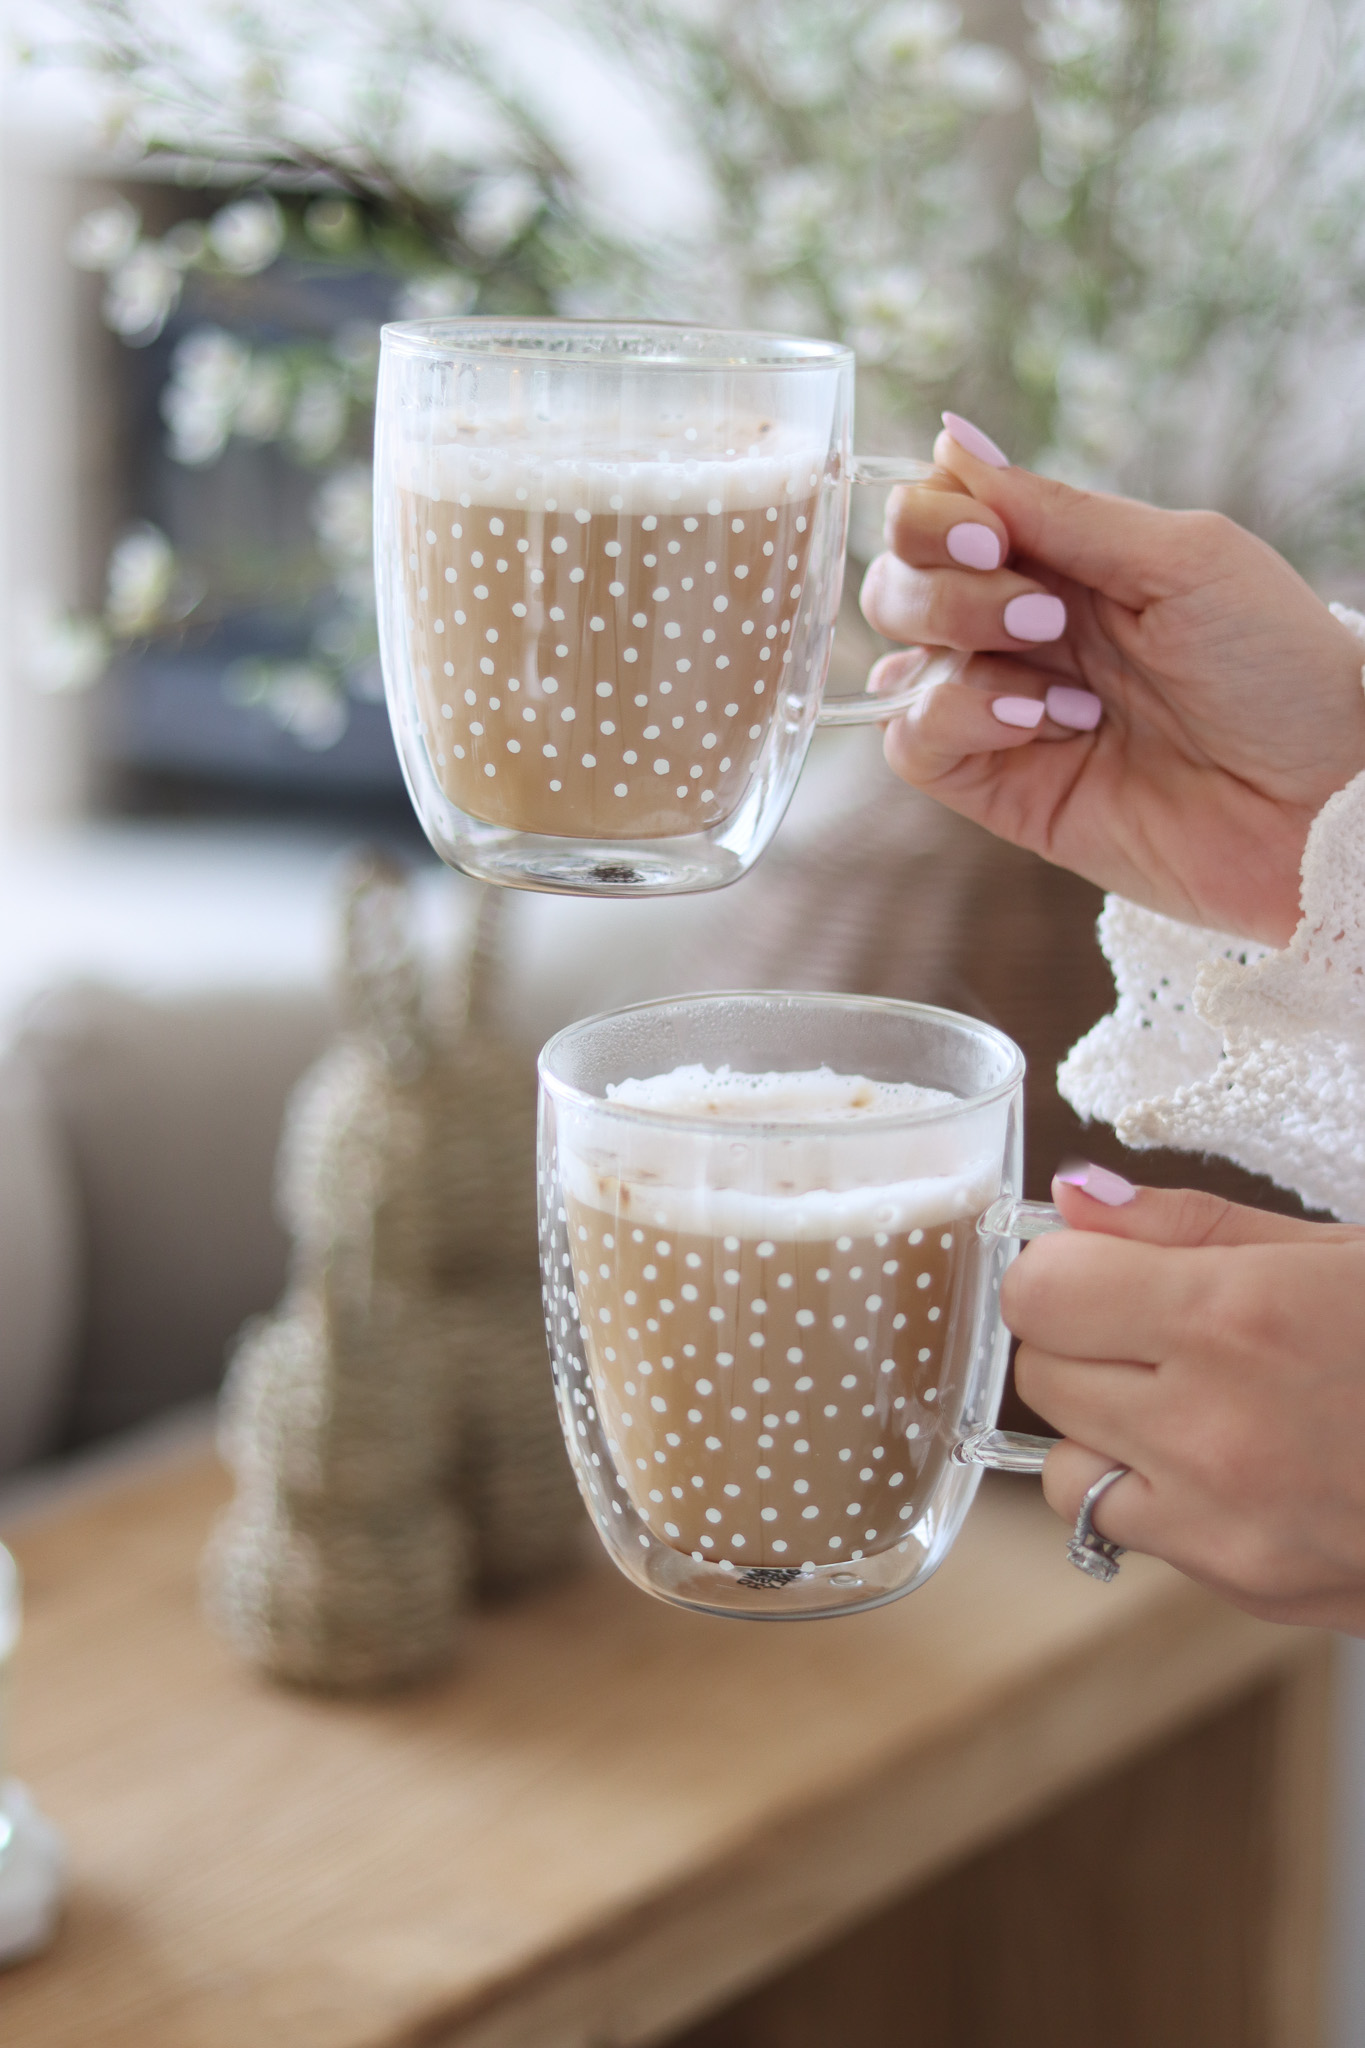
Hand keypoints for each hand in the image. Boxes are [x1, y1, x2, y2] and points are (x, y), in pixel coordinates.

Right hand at [860, 419, 1364, 944]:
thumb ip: (1059, 510)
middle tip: (1044, 617)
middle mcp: (1022, 631)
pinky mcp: (1000, 789)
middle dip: (948, 587)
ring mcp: (1005, 711)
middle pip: (899, 583)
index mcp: (1066, 560)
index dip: (937, 516)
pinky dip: (957, 721)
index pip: (941, 514)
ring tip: (1065, 692)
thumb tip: (948, 445)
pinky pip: (913, 746)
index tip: (990, 533)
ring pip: (896, 659)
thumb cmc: (1280, 670)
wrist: (1320, 803)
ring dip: (965, 652)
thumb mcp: (1182, 559)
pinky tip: (1038, 726)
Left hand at [1004, 1169, 1364, 1632]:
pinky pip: (1135, 1533)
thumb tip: (1078, 1203)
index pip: (1038, 1291)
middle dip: (1080, 1338)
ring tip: (1194, 1398)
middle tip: (1157, 1322)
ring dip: (1103, 1428)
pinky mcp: (1251, 1588)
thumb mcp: (1347, 1251)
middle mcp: (1213, 1429)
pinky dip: (1155, 1496)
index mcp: (1236, 1320)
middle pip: (1039, 1374)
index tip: (1101, 1263)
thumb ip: (1194, 1226)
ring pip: (1062, 1471)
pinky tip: (1235, 1461)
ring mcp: (1228, 1526)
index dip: (1061, 1267)